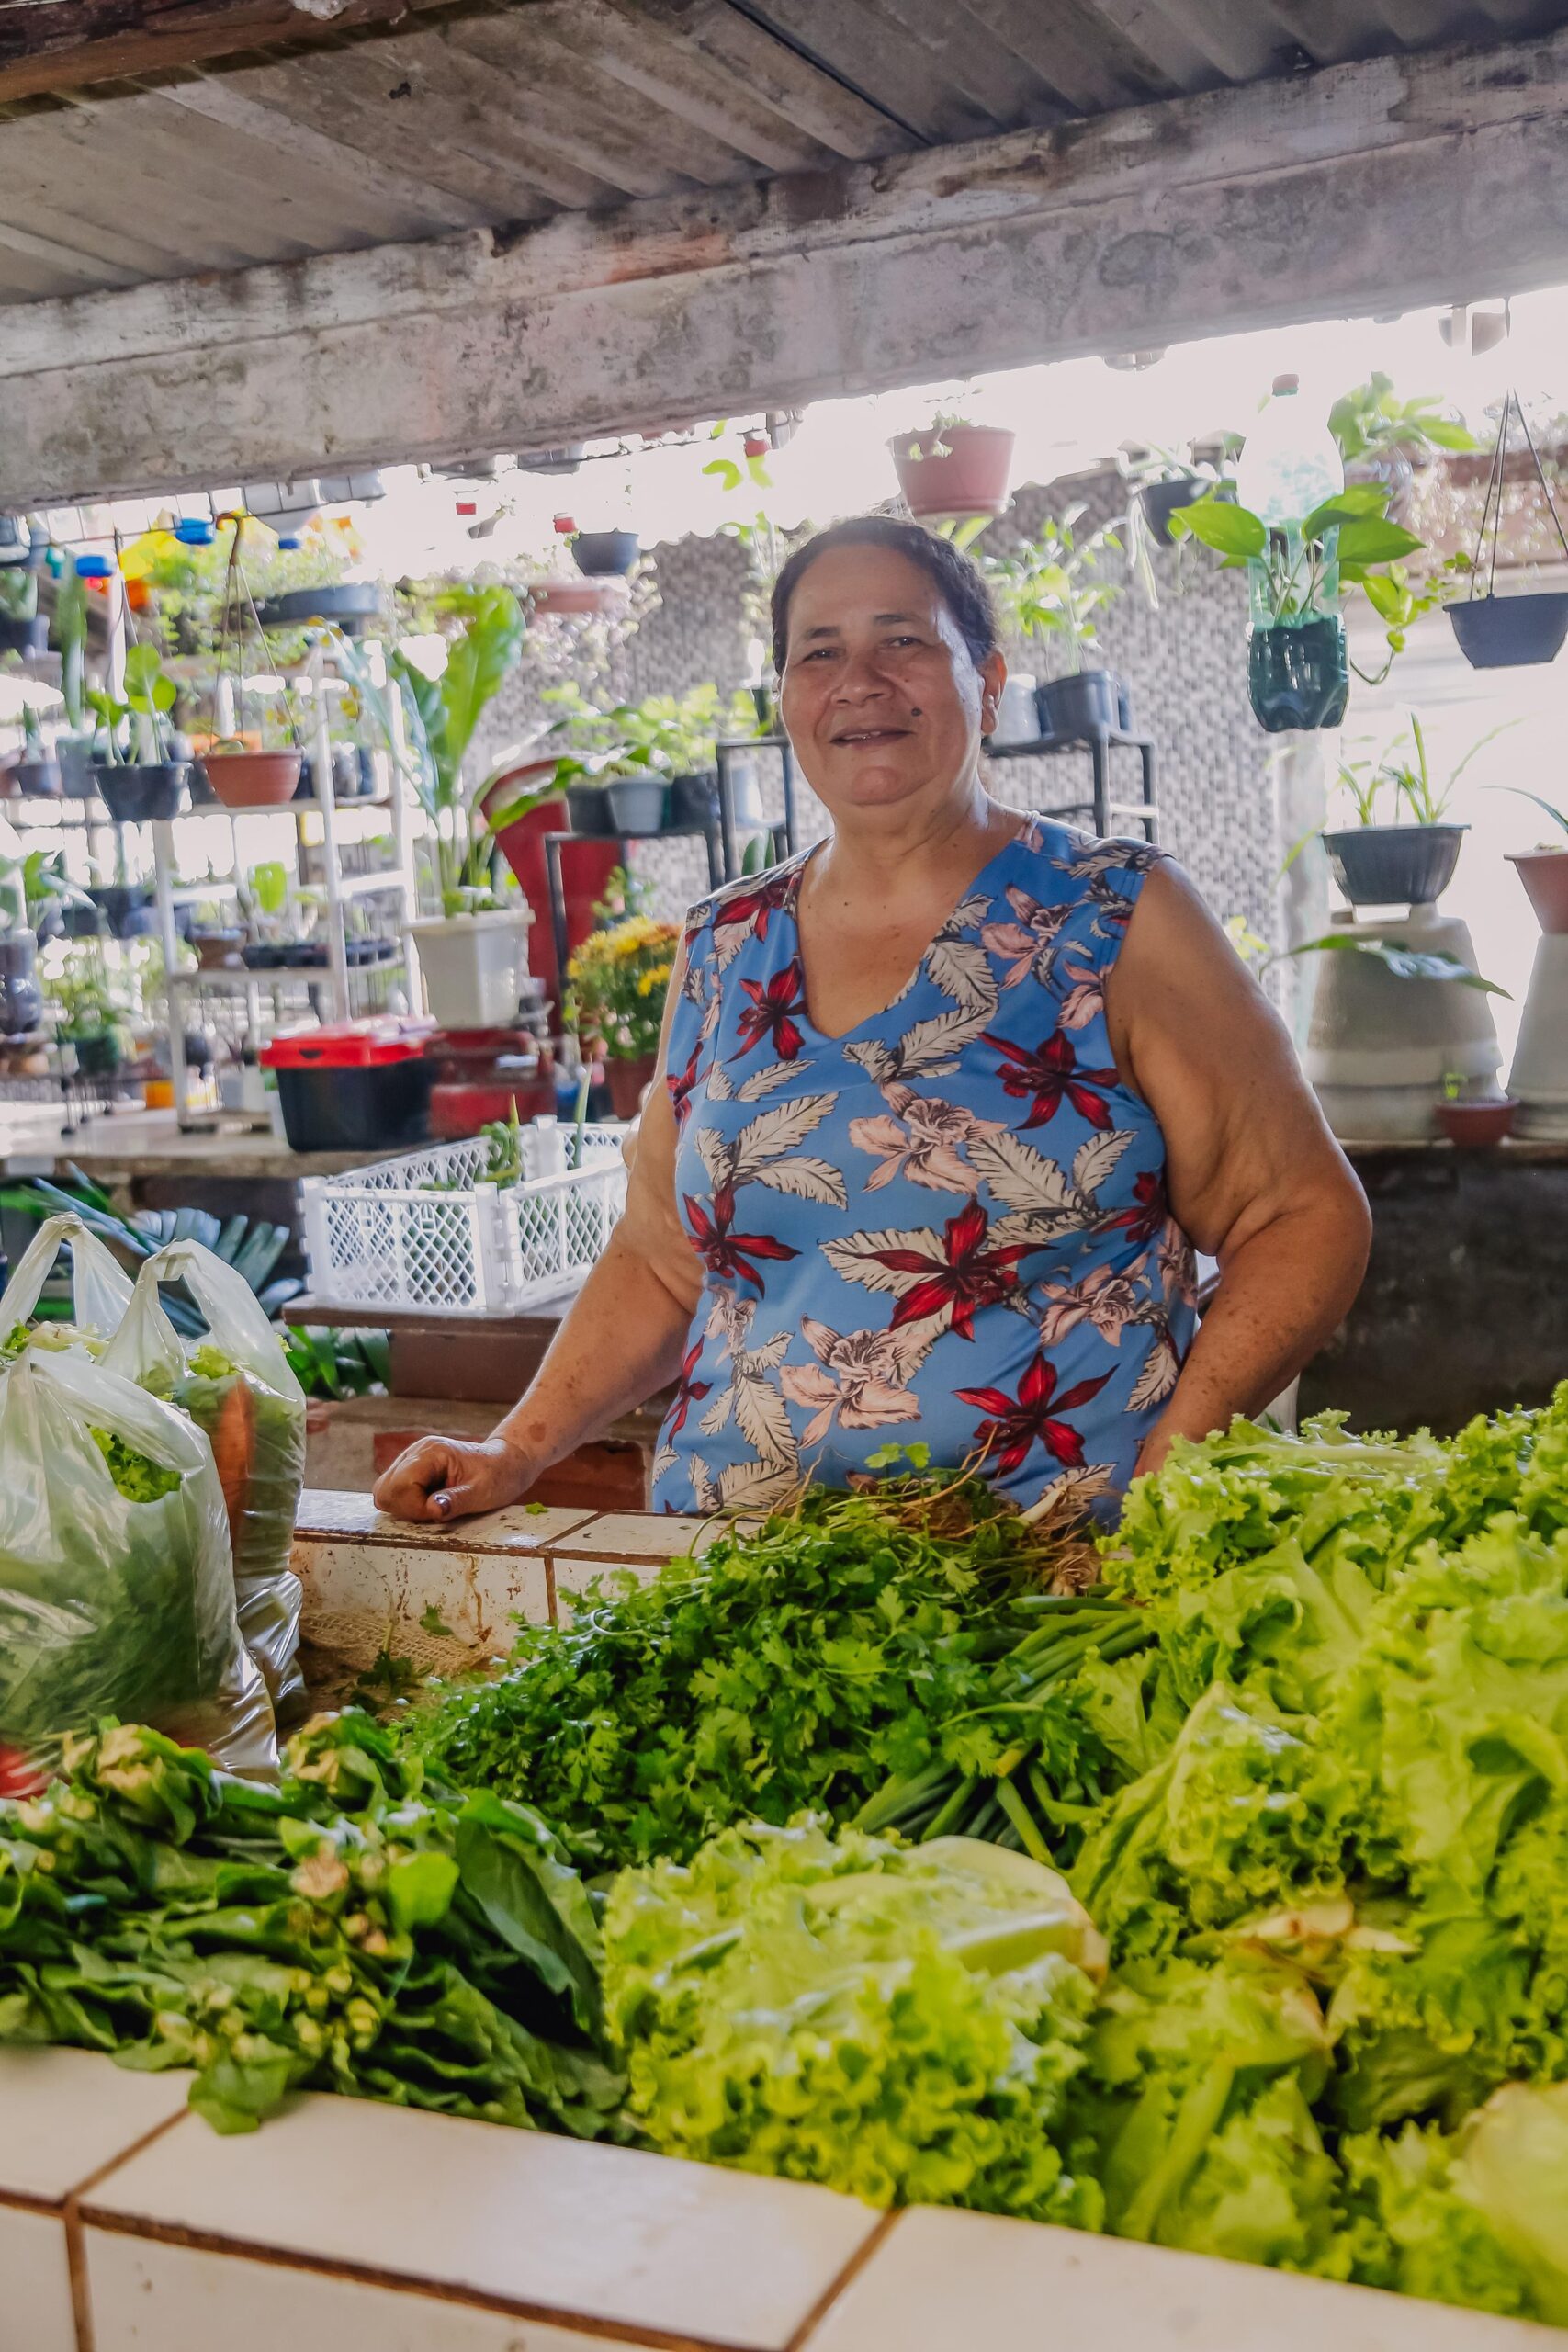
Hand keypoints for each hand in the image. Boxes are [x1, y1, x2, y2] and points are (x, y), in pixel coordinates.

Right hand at [372, 1433, 533, 1523]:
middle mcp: (415, 1451)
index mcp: (431, 1451)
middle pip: (385, 1489)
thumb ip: (456, 1501)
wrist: (507, 1463)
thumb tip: (432, 1510)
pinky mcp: (411, 1470)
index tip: (439, 1511)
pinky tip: (429, 1502)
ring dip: (406, 1507)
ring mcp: (411, 1459)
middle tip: (436, 1510)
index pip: (399, 1486)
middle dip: (407, 1509)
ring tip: (434, 1506)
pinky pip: (393, 1492)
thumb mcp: (483, 1493)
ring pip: (385, 1491)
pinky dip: (407, 1504)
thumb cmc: (498, 1476)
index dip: (415, 1507)